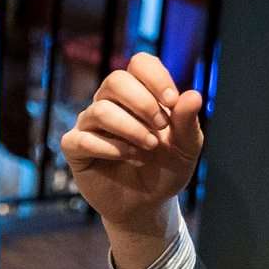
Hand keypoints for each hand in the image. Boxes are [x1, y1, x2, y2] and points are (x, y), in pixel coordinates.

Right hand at [59, 54, 204, 266]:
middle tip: (160, 127)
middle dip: (142, 103)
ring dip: (130, 129)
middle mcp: (110, 102)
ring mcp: (89, 124)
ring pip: (100, 110)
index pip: (139, 64)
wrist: (148, 204)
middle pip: (115, 80)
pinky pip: (83, 139)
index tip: (172, 102)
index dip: (155, 78)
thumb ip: (187, 122)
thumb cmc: (165, 170)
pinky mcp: (75, 148)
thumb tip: (194, 95)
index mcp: (138, 93)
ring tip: (149, 148)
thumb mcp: (185, 148)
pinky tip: (130, 157)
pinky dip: (111, 148)